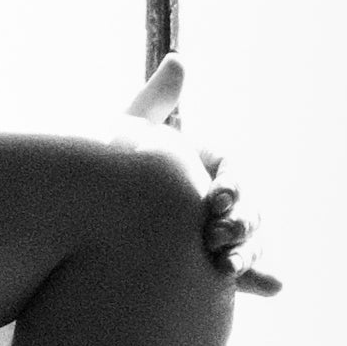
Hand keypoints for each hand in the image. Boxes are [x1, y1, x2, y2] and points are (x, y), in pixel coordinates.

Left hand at [125, 54, 281, 297]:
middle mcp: (215, 200)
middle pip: (247, 208)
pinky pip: (245, 271)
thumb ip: (154, 103)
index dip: (230, 185)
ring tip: (228, 266)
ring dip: (249, 252)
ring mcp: (216, 235)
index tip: (215, 200)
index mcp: (203, 167)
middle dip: (241, 223)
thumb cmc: (105, 174)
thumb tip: (178, 59)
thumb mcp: (124, 138)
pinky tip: (268, 286)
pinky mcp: (211, 266)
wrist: (78, 230)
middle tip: (216, 236)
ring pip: (248, 241)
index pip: (231, 172)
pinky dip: (259, 277)